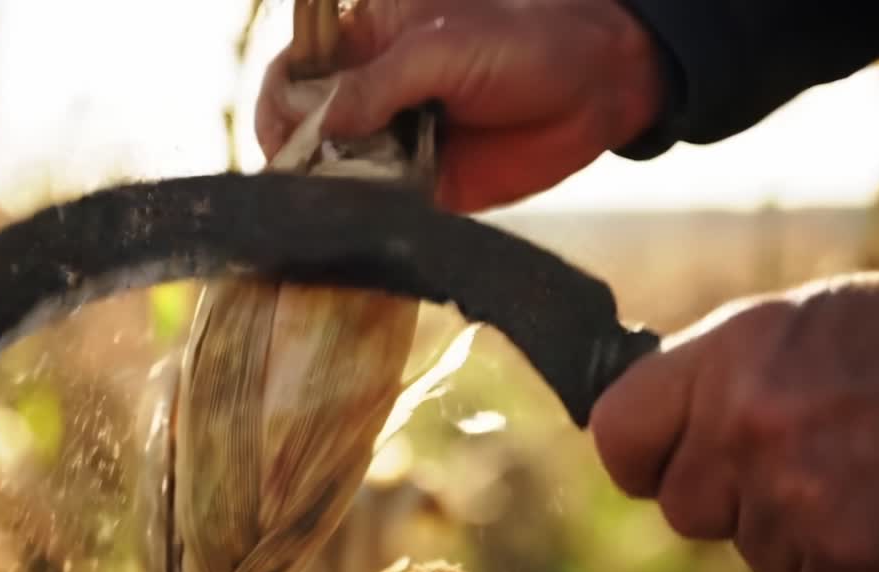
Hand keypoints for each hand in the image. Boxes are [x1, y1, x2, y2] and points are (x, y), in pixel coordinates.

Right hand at [254, 0, 664, 212]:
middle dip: (300, 156)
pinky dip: (370, 216)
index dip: (280, 107)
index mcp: (366, 44)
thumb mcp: (443, 47)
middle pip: (306, 131)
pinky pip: (381, 206)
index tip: (284, 139)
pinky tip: (369, 220)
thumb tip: (315, 125)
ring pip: (338, 174)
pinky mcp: (425, 187)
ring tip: (339, 202)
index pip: (296, 76)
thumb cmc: (523, 44)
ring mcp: (396, 143)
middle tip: (309, 178)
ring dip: (333, 191)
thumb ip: (377, 82)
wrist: (598, 88)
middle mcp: (373, 95)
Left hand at [590, 264, 878, 571]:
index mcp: (722, 357)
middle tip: (797, 458)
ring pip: (753, 550)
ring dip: (797, 526)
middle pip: (683, 509)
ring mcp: (792, 495)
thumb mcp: (784, 326)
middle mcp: (745, 426)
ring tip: (859, 468)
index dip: (641, 459)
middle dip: (731, 497)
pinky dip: (851, 559)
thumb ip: (708, 379)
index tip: (664, 464)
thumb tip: (652, 436)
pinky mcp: (846, 554)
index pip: (617, 433)